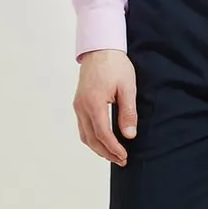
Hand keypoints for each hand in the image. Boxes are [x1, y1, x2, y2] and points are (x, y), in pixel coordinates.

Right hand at [74, 49, 137, 165]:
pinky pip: (83, 126)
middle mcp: (82, 106)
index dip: (113, 148)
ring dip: (98, 148)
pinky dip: (92, 138)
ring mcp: (78, 105)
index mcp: (94, 102)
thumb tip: (129, 135)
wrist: (100, 48)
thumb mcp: (127, 88)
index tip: (124, 156)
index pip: (103, 134)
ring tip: (113, 155)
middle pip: (91, 139)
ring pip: (85, 135)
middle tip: (121, 160)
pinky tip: (103, 141)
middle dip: (106, 153)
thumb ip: (128, 113)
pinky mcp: (79, 103)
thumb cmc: (115, 65)